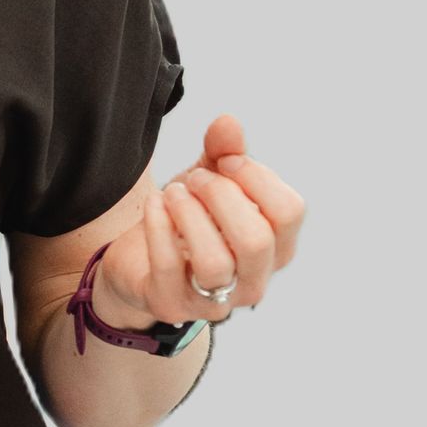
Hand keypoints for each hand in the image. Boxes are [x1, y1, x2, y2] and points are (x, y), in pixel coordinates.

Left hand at [100, 113, 305, 326]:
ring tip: (173, 192)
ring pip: (215, 262)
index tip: (225, 161)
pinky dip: (158, 226)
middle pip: (256, 240)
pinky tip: (154, 203)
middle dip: (220, 195)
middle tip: (194, 179)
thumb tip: (228, 121)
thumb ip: (221, 152)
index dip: (255, 176)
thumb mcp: (206, 180)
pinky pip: (169, 268)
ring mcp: (213, 300)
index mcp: (275, 248)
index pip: (289, 211)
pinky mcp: (170, 304)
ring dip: (189, 214)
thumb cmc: (186, 219)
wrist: (137, 258)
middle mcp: (252, 280)